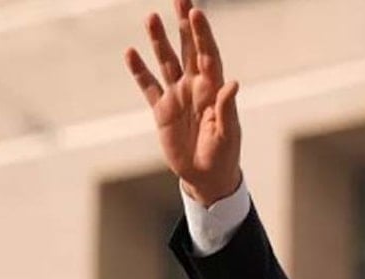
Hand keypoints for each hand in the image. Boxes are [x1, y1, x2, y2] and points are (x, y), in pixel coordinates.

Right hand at [124, 0, 240, 205]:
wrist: (206, 177)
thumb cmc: (223, 155)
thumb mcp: (228, 134)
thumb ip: (227, 108)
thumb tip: (234, 83)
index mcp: (214, 90)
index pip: (208, 55)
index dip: (203, 34)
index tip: (196, 12)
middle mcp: (195, 87)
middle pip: (189, 49)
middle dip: (184, 24)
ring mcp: (177, 96)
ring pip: (167, 61)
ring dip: (159, 40)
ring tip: (151, 17)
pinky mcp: (161, 110)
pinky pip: (148, 85)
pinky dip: (139, 70)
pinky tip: (130, 52)